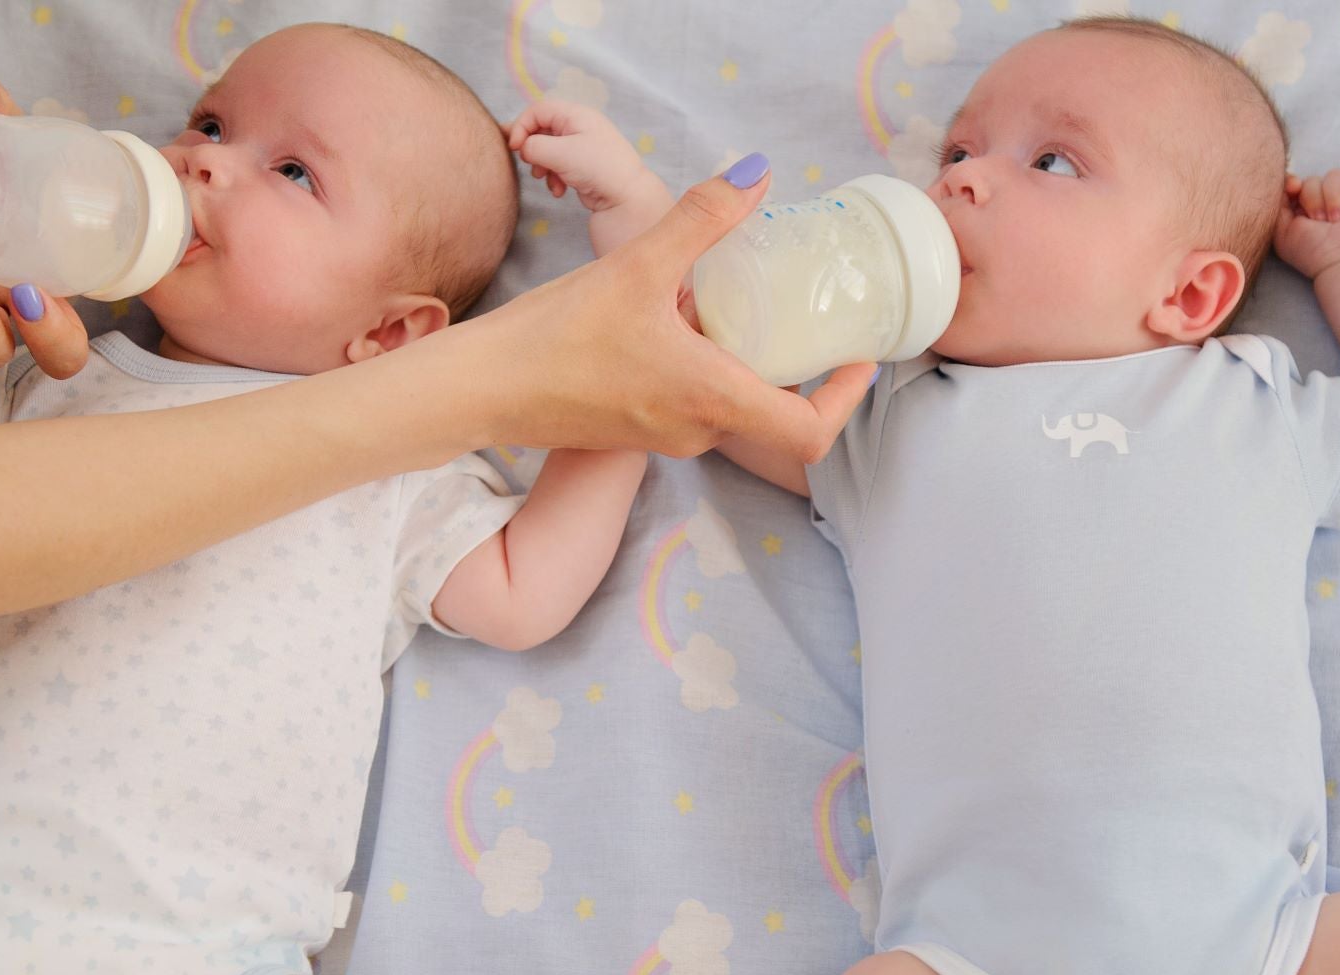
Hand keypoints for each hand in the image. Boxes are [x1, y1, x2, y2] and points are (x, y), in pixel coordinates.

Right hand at [468, 157, 875, 462]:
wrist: (482, 388)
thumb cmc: (554, 336)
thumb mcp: (637, 265)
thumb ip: (701, 218)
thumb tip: (755, 172)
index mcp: (711, 399)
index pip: (809, 432)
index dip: (845, 400)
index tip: (857, 359)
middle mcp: (696, 431)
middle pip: (775, 415)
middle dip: (798, 371)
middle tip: (809, 319)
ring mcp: (665, 438)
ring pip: (731, 407)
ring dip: (746, 366)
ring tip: (743, 310)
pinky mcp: (637, 433)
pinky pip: (694, 407)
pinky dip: (707, 372)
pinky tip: (682, 324)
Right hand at [506, 99, 657, 212]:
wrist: (626, 198)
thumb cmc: (598, 168)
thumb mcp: (561, 153)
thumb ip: (534, 146)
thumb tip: (522, 148)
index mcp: (576, 115)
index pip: (538, 110)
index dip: (521, 126)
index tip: (515, 147)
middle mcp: (579, 127)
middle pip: (542, 130)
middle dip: (532, 149)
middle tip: (530, 164)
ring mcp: (581, 147)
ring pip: (548, 151)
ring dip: (541, 166)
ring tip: (544, 179)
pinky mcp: (582, 167)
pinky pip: (558, 167)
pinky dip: (553, 177)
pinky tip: (559, 190)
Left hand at [1274, 165, 1339, 279]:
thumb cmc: (1313, 251)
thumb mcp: (1282, 231)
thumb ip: (1278, 206)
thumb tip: (1289, 181)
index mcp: (1305, 207)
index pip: (1296, 183)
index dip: (1293, 183)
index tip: (1294, 189)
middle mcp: (1326, 198)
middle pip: (1312, 180)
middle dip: (1313, 200)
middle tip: (1321, 222)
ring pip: (1334, 175)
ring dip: (1333, 198)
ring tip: (1339, 219)